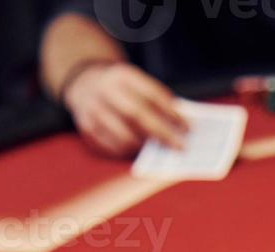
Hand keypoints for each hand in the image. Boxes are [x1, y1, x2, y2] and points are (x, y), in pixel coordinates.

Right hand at [63, 62, 187, 157]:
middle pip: (137, 114)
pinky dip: (129, 152)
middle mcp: (106, 90)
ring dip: (145, 146)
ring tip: (160, 151)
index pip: (151, 94)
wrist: (85, 82)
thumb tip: (180, 125)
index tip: (188, 127)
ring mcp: (93, 108)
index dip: (171, 112)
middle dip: (162, 133)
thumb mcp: (137, 82)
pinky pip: (112, 146)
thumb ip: (156, 99)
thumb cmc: (123, 88)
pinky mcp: (87, 126)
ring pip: (123, 135)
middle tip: (180, 146)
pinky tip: (140, 152)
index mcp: (123, 75)